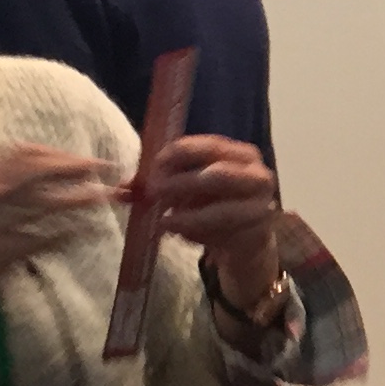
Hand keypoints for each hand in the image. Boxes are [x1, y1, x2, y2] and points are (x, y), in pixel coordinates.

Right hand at [0, 145, 118, 332]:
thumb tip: (23, 193)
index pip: (19, 155)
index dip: (54, 154)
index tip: (78, 159)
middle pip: (38, 171)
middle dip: (75, 167)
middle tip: (104, 170)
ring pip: (47, 202)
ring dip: (82, 197)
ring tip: (107, 197)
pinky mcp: (2, 255)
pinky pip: (45, 240)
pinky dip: (69, 235)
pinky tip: (86, 234)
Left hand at [141, 134, 282, 313]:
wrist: (245, 240)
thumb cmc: (214, 205)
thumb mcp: (190, 189)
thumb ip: (161, 183)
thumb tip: (122, 188)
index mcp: (241, 154)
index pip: (210, 145)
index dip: (181, 153)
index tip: (154, 165)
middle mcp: (257, 175)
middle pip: (217, 175)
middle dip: (182, 184)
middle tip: (154, 193)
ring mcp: (262, 205)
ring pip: (221, 211)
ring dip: (188, 217)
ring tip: (164, 221)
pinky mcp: (258, 233)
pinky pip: (224, 234)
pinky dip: (198, 235)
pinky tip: (179, 235)